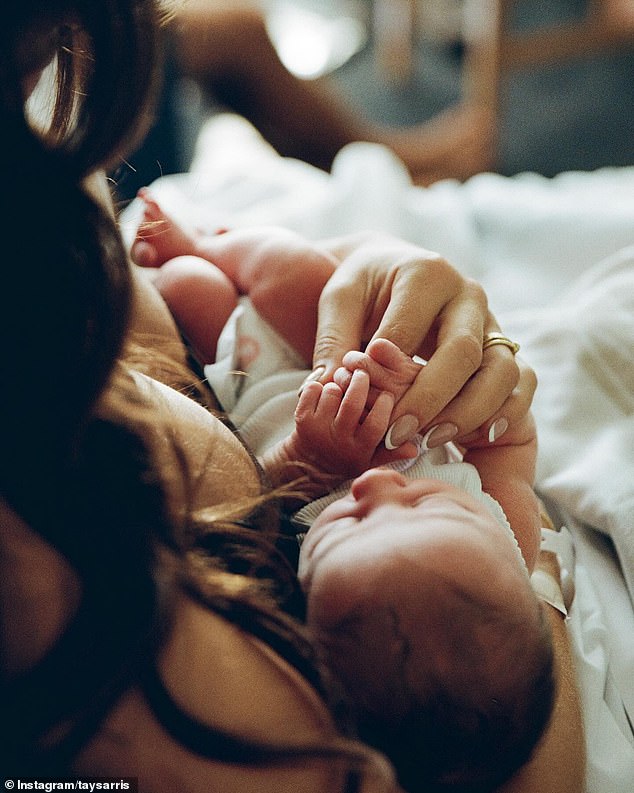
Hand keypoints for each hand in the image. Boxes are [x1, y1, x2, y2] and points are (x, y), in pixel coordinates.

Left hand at [282, 370, 414, 487]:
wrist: (309, 465)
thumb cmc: (346, 458)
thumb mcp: (371, 460)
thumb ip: (392, 451)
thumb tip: (415, 447)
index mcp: (361, 449)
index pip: (377, 424)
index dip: (384, 405)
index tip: (388, 394)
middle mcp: (340, 440)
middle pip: (352, 403)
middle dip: (361, 382)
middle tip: (364, 374)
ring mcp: (319, 429)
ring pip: (332, 392)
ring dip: (338, 384)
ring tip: (343, 386)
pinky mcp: (302, 418)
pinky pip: (313, 389)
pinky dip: (319, 385)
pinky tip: (325, 392)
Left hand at [312, 232, 535, 447]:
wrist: (396, 270)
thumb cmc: (366, 287)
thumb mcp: (339, 302)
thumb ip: (332, 341)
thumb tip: (325, 388)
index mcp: (426, 274)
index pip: (410, 332)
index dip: (388, 375)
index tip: (367, 407)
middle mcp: (468, 295)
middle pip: (463, 352)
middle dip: (430, 400)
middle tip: (398, 434)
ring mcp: (492, 321)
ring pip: (501, 370)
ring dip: (469, 412)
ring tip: (432, 439)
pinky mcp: (504, 346)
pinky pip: (522, 381)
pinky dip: (505, 411)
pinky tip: (476, 437)